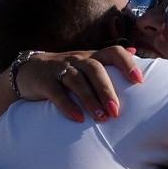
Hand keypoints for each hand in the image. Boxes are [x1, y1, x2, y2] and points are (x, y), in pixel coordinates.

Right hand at [15, 46, 143, 122]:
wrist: (28, 72)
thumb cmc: (66, 71)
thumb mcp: (87, 62)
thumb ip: (109, 59)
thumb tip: (134, 50)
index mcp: (91, 56)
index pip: (113, 52)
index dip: (127, 63)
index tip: (139, 81)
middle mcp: (77, 60)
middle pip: (95, 69)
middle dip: (106, 90)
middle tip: (116, 111)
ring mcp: (59, 69)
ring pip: (77, 80)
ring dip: (90, 99)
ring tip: (100, 117)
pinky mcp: (44, 81)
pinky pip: (56, 92)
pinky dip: (67, 105)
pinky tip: (77, 118)